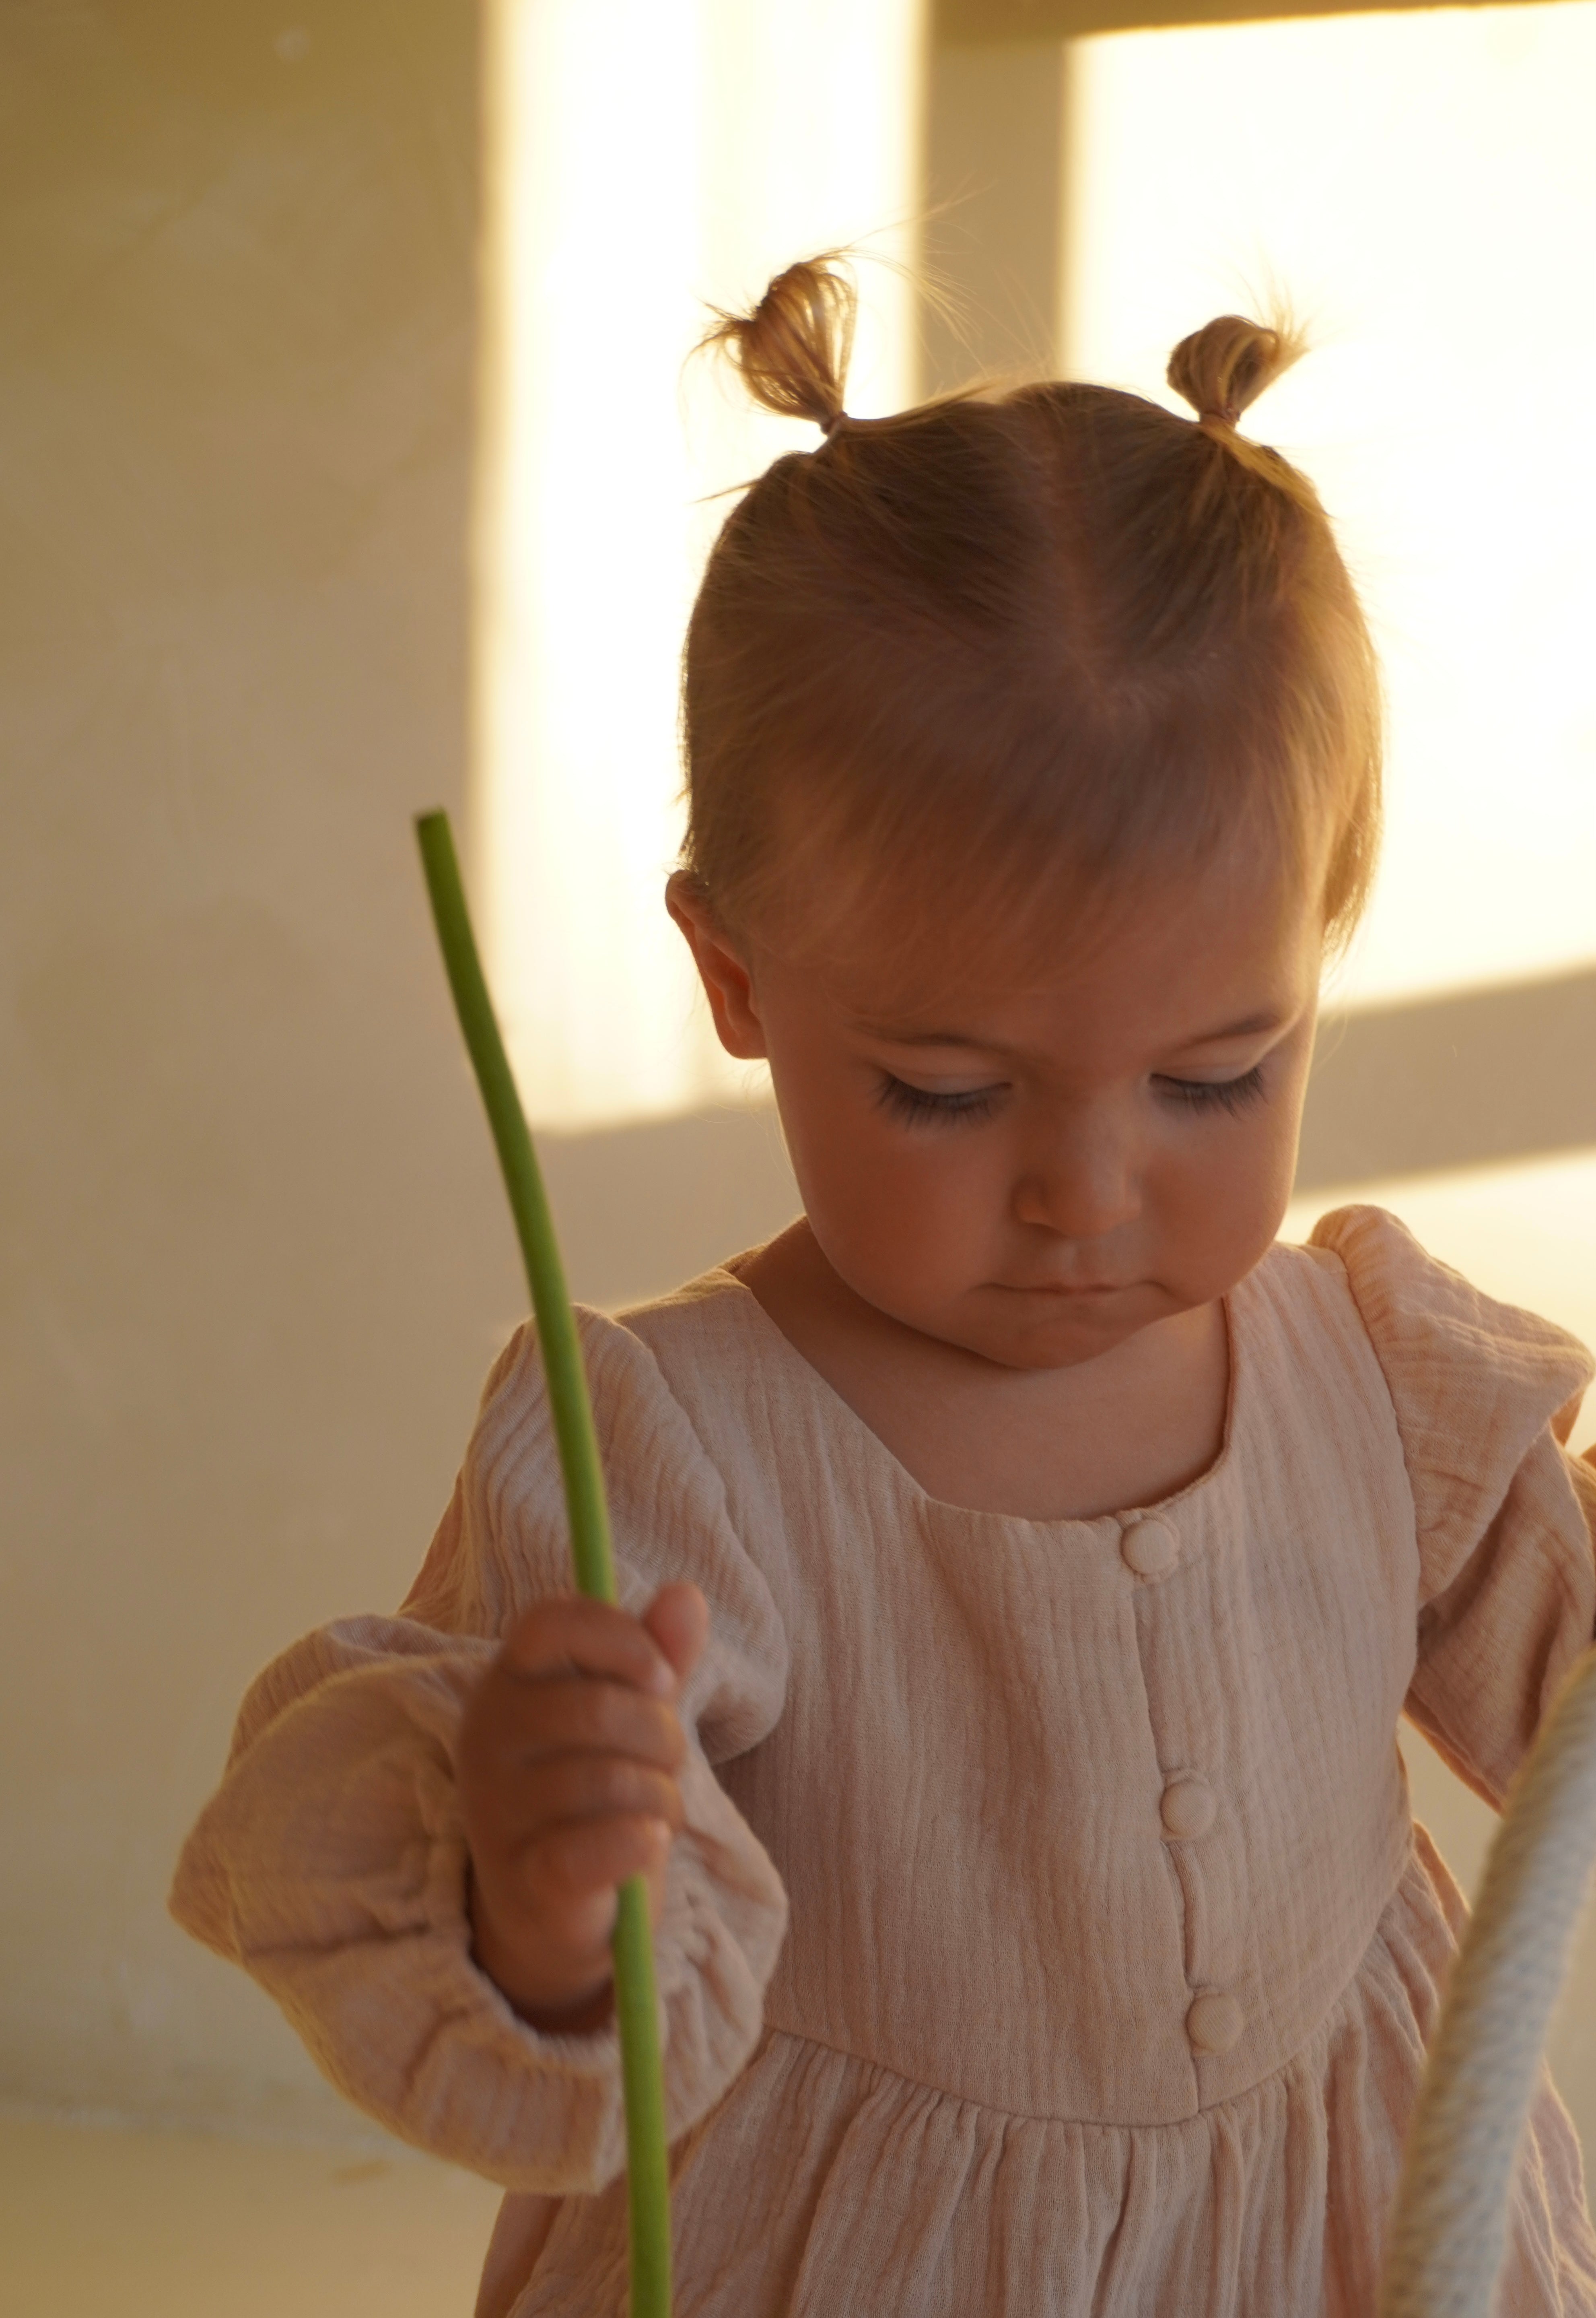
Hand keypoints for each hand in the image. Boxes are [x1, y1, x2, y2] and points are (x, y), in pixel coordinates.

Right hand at [458, 1583, 708, 2031]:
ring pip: (612, 1780)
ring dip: (662, 1798)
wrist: (553, 1911)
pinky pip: (599, 1845)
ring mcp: (496, 1810)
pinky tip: (647, 1844)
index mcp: (507, 1682)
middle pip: (600, 1708)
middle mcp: (487, 1737)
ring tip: (653, 1813)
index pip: (551, 1622)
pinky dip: (641, 1842)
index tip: (662, 1676)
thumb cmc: (594, 1793)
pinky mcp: (523, 1879)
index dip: (622, 1639)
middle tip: (665, 1763)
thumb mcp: (630, 1716)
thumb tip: (688, 1594)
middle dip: (663, 1736)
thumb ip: (657, 1656)